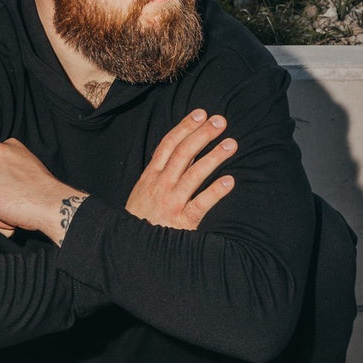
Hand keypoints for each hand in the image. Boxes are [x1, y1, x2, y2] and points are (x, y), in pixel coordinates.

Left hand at [0, 139, 85, 243]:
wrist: (50, 202)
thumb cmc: (45, 189)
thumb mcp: (28, 164)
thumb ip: (12, 167)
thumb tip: (4, 181)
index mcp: (4, 147)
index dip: (5, 180)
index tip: (16, 188)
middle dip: (0, 192)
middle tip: (17, 200)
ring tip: (18, 209)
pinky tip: (13, 217)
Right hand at [125, 109, 236, 229]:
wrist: (131, 249)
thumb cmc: (142, 219)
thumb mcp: (144, 192)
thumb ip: (162, 173)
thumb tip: (185, 153)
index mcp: (151, 175)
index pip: (168, 144)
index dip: (185, 127)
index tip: (201, 113)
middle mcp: (160, 185)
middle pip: (183, 153)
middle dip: (202, 134)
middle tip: (220, 121)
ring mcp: (170, 202)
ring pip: (194, 174)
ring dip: (214, 156)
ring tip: (231, 144)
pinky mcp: (181, 222)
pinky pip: (200, 204)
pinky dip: (215, 192)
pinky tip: (229, 181)